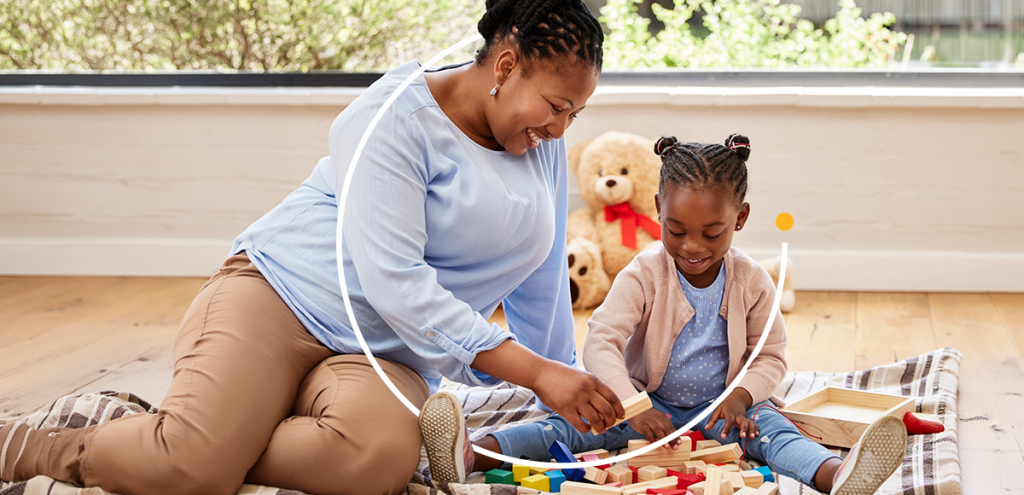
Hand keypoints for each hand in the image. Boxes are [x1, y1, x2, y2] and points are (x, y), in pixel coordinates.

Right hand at [470, 340, 622, 433]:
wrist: (540, 372)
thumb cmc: (559, 374)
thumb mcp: (581, 375)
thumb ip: (592, 387)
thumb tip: (604, 405)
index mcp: (593, 380)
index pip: (612, 397)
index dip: (619, 409)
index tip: (620, 416)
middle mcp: (587, 390)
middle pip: (607, 410)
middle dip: (611, 421)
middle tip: (610, 424)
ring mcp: (576, 400)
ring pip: (596, 419)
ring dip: (601, 427)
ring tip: (600, 429)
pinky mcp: (565, 409)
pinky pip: (581, 425)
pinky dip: (586, 429)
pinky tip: (586, 428)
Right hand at [628, 409, 681, 447]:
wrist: (635, 410)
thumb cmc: (647, 417)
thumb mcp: (657, 419)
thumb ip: (663, 427)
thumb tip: (671, 438)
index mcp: (662, 417)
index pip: (671, 427)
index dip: (676, 435)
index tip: (679, 443)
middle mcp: (657, 419)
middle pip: (666, 428)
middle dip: (671, 438)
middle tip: (675, 447)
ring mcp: (649, 421)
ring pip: (657, 430)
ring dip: (662, 438)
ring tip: (666, 446)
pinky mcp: (642, 424)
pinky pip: (647, 431)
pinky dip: (651, 437)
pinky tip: (653, 443)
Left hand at [704, 388, 757, 439]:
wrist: (736, 399)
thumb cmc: (725, 406)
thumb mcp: (717, 410)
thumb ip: (712, 420)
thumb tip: (706, 428)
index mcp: (730, 413)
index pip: (728, 422)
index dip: (725, 429)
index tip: (723, 436)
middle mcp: (738, 416)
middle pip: (742, 422)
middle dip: (743, 429)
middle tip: (743, 436)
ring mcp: (744, 418)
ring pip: (750, 423)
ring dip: (752, 429)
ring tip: (752, 437)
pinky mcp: (747, 420)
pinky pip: (753, 423)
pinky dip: (756, 428)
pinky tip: (756, 434)